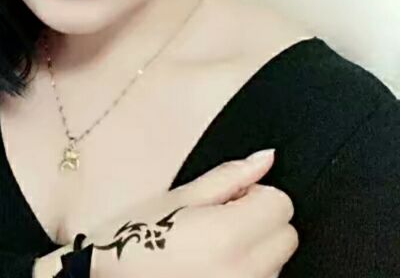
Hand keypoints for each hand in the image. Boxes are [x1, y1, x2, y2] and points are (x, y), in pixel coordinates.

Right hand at [85, 149, 297, 277]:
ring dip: (255, 248)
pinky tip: (213, 265)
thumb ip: (229, 177)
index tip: (228, 199)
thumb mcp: (179, 197)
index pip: (281, 204)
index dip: (254, 195)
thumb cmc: (137, 237)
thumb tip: (266, 158)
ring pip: (277, 261)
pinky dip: (247, 270)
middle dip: (260, 221)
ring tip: (210, 247)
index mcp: (229, 235)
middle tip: (218, 220)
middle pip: (286, 235)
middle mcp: (245, 271)